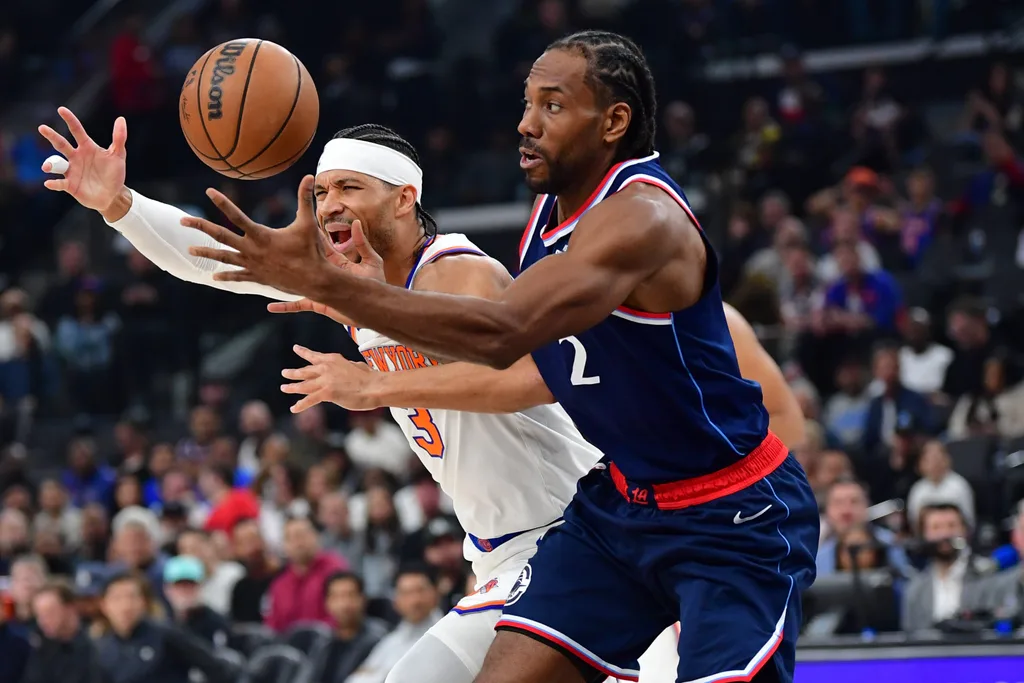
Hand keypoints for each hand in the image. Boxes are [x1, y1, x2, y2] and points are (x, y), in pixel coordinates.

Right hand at [38, 107, 127, 213]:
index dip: (70, 120)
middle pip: (61, 144)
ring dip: (50, 164)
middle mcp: (76, 157)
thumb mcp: (118, 155)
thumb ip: (119, 138)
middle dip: (52, 136)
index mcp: (87, 147)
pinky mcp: (70, 185)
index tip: (61, 110)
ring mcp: (71, 171)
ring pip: (56, 164)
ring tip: (47, 167)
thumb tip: (121, 119)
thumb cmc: (114, 173)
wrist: (113, 195)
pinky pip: (60, 183)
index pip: (77, 131)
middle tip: (42, 128)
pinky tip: (48, 183)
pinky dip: (54, 183)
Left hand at [182, 176, 381, 296]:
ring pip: (223, 257)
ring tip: (189, 249)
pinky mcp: (257, 277)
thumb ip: (304, 199)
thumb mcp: (307, 222)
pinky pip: (237, 276)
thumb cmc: (311, 251)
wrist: (313, 280)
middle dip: (200, 226)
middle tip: (182, 220)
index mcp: (260, 235)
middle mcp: (251, 249)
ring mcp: (252, 264)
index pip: (236, 215)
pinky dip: (225, 276)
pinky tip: (214, 277)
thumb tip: (309, 176)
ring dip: (206, 252)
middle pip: (220, 235)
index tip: (208, 192)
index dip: (222, 202)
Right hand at [266, 213, 384, 322]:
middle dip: (286, 252)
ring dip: (280, 279)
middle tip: (268, 242)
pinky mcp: (318, 303)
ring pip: (295, 282)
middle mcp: (323, 273)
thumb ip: (362, 244)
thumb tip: (356, 222)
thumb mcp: (371, 262)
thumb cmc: (375, 284)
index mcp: (334, 262)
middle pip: (302, 260)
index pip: (317, 245)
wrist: (375, 307)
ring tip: (262, 272)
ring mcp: (319, 288)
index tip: (292, 223)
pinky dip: (284, 306)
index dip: (306, 235)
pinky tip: (270, 306)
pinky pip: (298, 305)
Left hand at [281, 345, 379, 411]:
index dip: (304, 352)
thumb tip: (348, 368)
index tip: (296, 348)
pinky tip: (293, 408)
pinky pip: (309, 400)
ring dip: (292, 387)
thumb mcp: (356, 366)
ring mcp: (325, 380)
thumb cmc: (370, 377)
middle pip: (305, 371)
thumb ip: (346, 367)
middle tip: (284, 372)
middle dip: (293, 373)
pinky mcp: (327, 393)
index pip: (315, 356)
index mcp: (333, 359)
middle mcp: (326, 368)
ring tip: (284, 387)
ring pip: (303, 385)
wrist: (375, 386)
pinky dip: (300, 405)